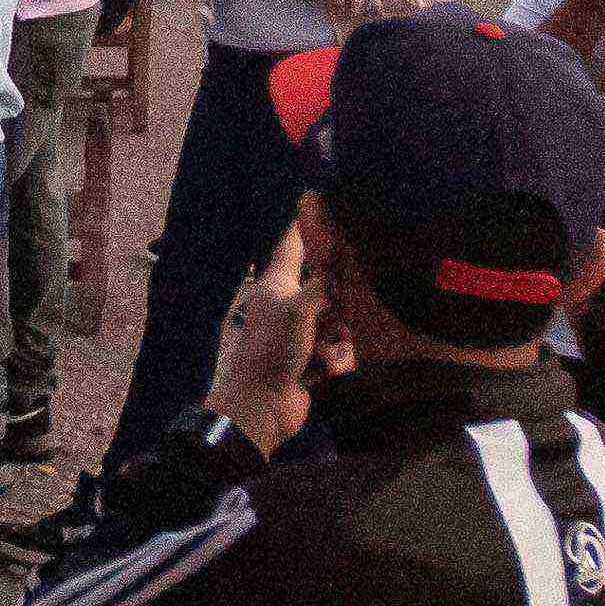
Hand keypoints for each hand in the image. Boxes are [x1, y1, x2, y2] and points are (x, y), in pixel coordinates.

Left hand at [209, 222, 329, 449]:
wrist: (261, 407)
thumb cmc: (271, 350)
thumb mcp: (299, 307)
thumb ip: (325, 279)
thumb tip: (342, 249)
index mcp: (277, 284)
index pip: (293, 245)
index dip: (306, 224)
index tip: (316, 198)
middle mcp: (287, 306)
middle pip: (327, 288)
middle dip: (342, 302)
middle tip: (344, 313)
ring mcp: (299, 335)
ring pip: (338, 323)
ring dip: (339, 339)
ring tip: (325, 353)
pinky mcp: (310, 361)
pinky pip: (337, 352)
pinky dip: (335, 362)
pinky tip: (323, 372)